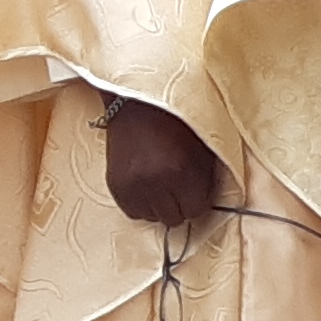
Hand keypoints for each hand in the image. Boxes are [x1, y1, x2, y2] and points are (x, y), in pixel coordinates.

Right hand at [101, 98, 225, 224]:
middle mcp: (155, 182)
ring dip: (160, 206)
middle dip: (180, 205)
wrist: (137, 102)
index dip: (198, 202)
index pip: (195, 210)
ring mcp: (132, 185)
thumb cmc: (175, 120)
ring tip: (161, 186)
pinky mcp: (114, 185)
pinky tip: (147, 188)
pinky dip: (142, 205)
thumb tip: (206, 202)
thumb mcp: (202, 146)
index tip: (197, 192)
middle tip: (179, 189)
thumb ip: (205, 177)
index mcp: (181, 170)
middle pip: (174, 218)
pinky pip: (133, 212)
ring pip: (152, 218)